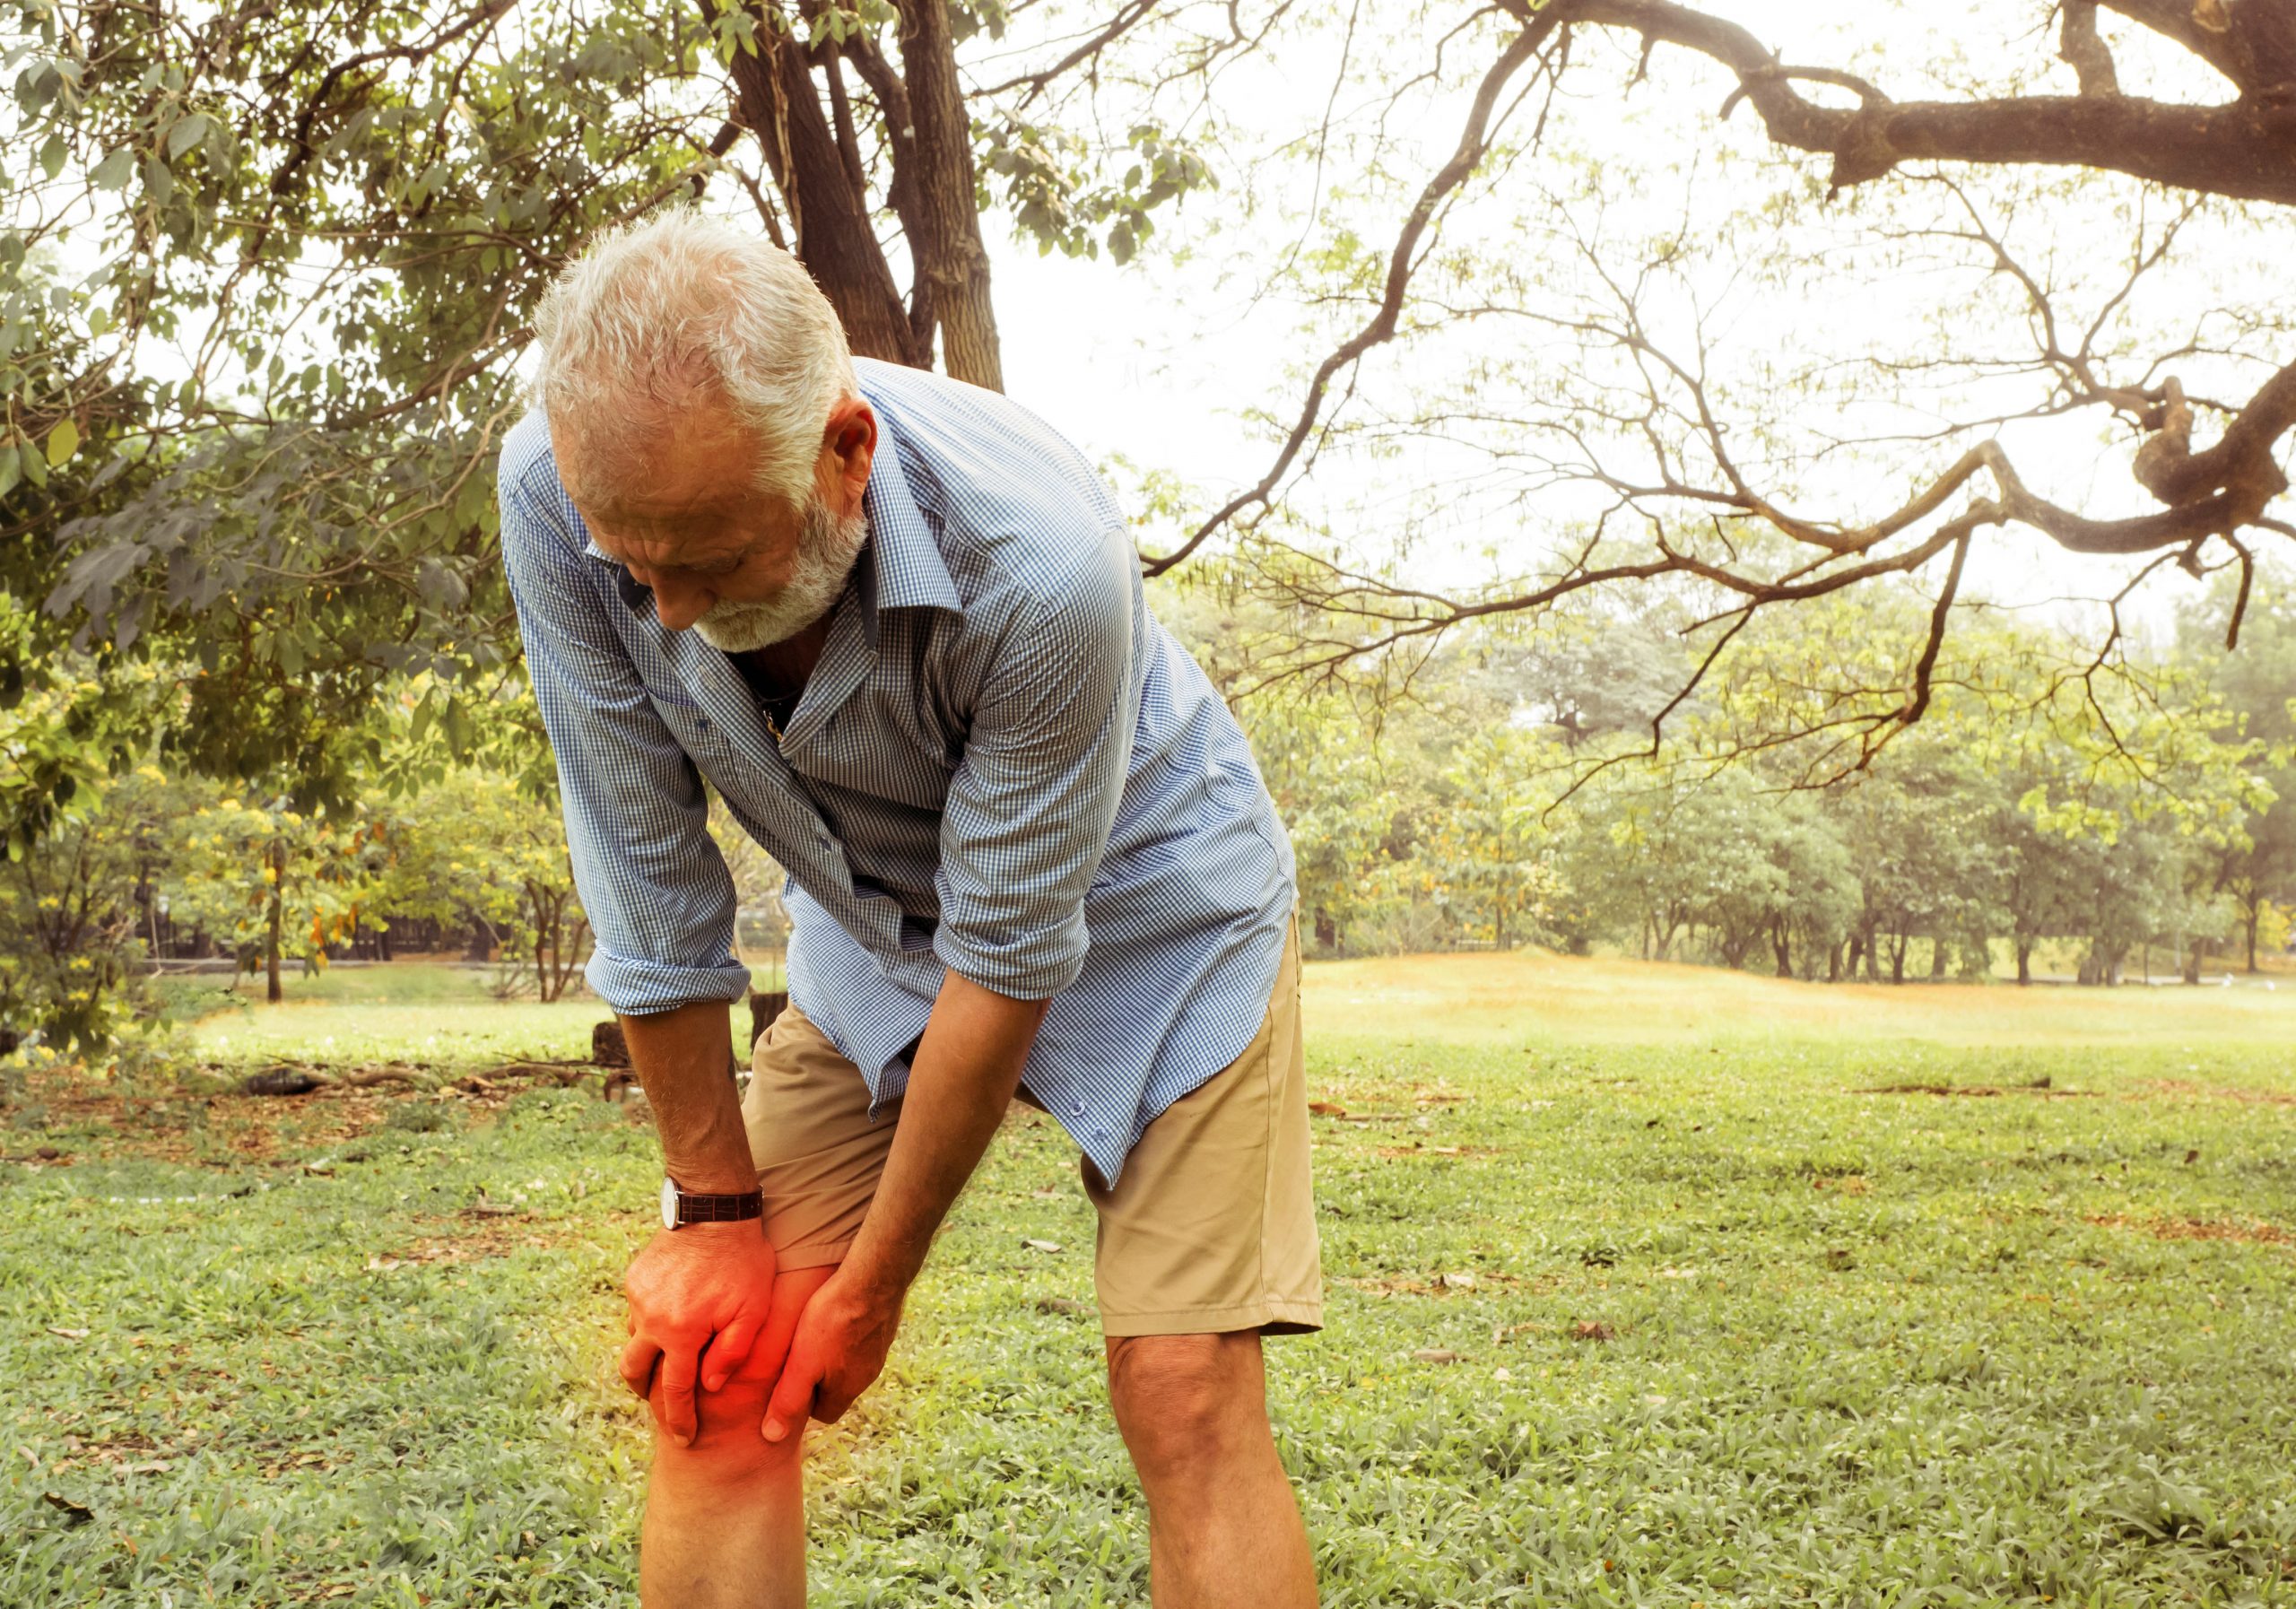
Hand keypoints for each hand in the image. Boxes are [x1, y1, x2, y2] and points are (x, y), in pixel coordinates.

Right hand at [620, 1221, 778, 1446]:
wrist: (716, 1210)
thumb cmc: (744, 1261)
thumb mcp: (753, 1310)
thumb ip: (732, 1352)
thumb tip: (709, 1386)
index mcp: (681, 1332)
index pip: (674, 1391)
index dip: (679, 1420)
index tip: (684, 1440)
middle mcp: (650, 1318)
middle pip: (634, 1371)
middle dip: (645, 1393)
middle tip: (661, 1403)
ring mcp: (638, 1297)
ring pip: (632, 1340)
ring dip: (646, 1356)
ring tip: (668, 1360)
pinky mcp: (634, 1278)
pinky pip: (635, 1312)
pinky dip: (648, 1324)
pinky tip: (670, 1321)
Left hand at [761, 1265, 904, 1443]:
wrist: (874, 1278)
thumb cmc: (833, 1320)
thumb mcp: (803, 1363)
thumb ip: (788, 1400)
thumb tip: (772, 1437)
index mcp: (847, 1389)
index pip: (825, 1415)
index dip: (806, 1403)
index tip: (791, 1382)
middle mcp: (868, 1375)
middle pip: (838, 1389)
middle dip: (818, 1379)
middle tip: (797, 1357)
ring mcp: (879, 1351)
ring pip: (850, 1364)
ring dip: (832, 1356)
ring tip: (814, 1334)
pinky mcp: (883, 1327)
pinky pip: (862, 1340)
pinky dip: (847, 1335)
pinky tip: (835, 1315)